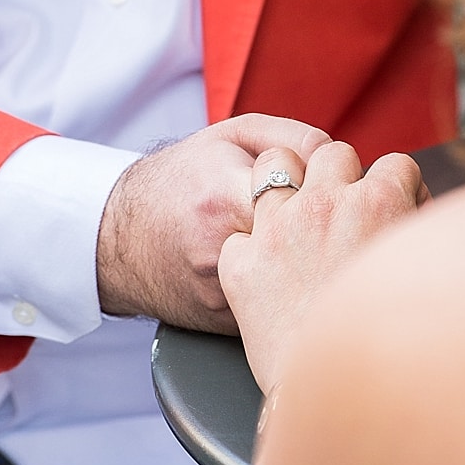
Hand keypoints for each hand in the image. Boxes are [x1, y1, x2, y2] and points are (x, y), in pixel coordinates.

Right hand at [96, 115, 332, 332]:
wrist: (119, 239)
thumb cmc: (184, 180)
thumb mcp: (232, 137)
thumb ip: (292, 137)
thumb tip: (340, 158)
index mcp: (227, 199)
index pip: (315, 195)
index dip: (342, 191)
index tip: (344, 188)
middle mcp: (224, 252)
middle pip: (317, 245)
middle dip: (341, 232)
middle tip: (344, 221)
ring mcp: (226, 296)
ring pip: (307, 284)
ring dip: (325, 266)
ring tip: (319, 248)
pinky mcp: (230, 327)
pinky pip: (286, 312)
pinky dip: (301, 295)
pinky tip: (296, 278)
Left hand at [218, 141, 427, 392]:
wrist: (343, 398)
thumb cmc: (401, 346)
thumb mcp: (434, 277)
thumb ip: (433, 238)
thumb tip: (436, 220)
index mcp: (381, 203)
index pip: (397, 164)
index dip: (400, 189)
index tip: (397, 215)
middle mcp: (326, 204)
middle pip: (334, 153)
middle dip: (343, 177)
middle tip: (346, 216)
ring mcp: (277, 229)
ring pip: (273, 166)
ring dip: (288, 186)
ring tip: (297, 221)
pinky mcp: (240, 264)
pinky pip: (239, 232)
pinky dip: (251, 250)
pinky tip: (268, 275)